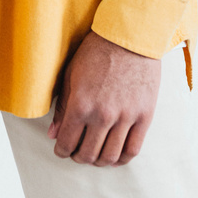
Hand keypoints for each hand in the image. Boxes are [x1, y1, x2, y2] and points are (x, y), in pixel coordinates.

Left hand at [47, 30, 160, 165]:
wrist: (129, 36)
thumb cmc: (96, 52)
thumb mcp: (71, 74)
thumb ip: (62, 107)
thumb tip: (53, 134)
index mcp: (80, 104)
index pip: (67, 143)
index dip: (61, 151)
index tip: (62, 149)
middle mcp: (102, 115)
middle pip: (88, 154)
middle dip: (79, 157)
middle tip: (77, 153)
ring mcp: (125, 117)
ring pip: (110, 156)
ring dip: (99, 161)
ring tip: (96, 155)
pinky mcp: (144, 116)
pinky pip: (133, 149)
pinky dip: (122, 159)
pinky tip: (115, 155)